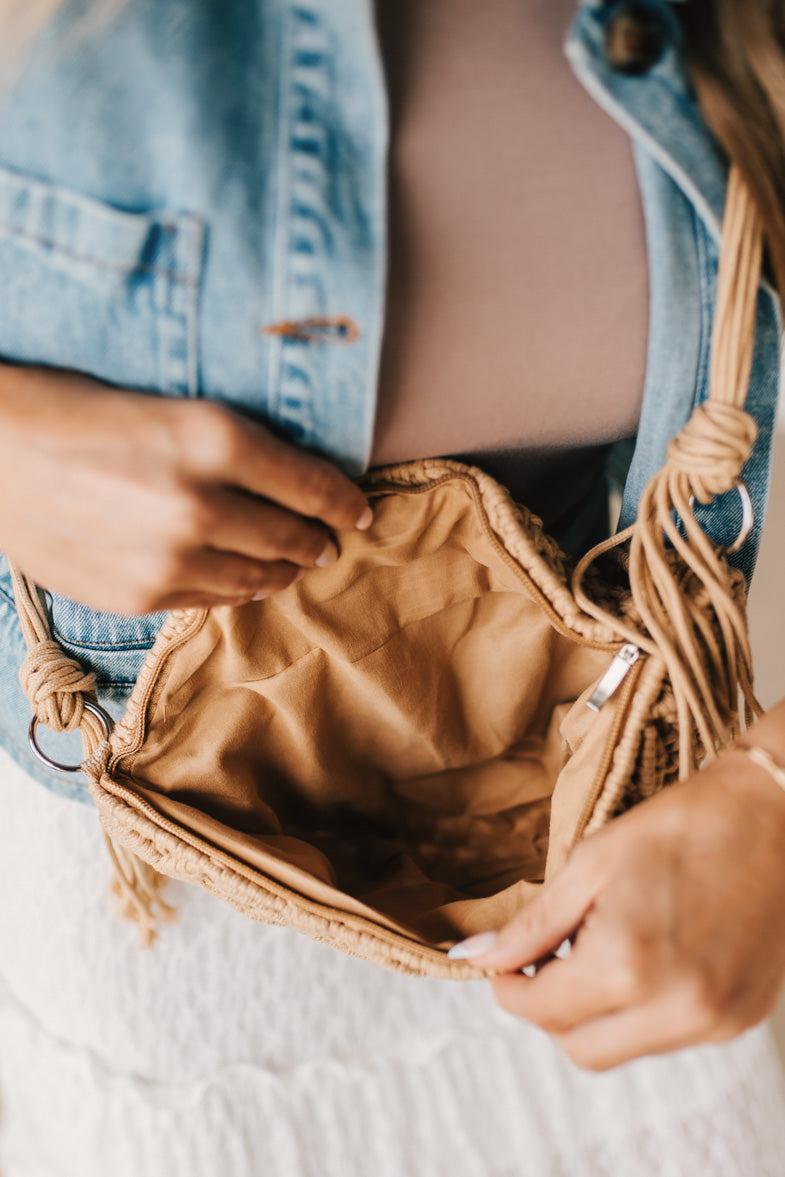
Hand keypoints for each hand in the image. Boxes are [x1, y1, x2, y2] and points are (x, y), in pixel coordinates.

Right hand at [0, 364, 372, 613]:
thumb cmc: (81, 413)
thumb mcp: (172, 408)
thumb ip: (238, 450)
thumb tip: (298, 490)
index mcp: (217, 439)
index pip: (315, 486)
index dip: (346, 503)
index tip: (360, 512)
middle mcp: (202, 503)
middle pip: (294, 537)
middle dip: (319, 540)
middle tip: (329, 541)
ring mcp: (171, 558)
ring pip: (260, 577)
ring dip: (283, 570)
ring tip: (291, 564)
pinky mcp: (141, 596)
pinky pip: (214, 600)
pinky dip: (237, 589)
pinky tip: (243, 580)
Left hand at [455, 741, 784, 1070]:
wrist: (775, 817)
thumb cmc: (681, 826)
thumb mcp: (591, 863)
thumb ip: (533, 923)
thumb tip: (474, 958)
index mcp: (628, 964)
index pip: (542, 1011)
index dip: (510, 988)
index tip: (503, 964)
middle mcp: (675, 1008)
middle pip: (580, 1048)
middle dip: (551, 1008)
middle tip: (550, 956)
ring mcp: (715, 1022)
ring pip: (624, 1048)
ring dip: (598, 1012)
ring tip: (606, 945)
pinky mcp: (741, 1019)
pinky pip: (670, 1037)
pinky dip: (644, 1010)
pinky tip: (650, 956)